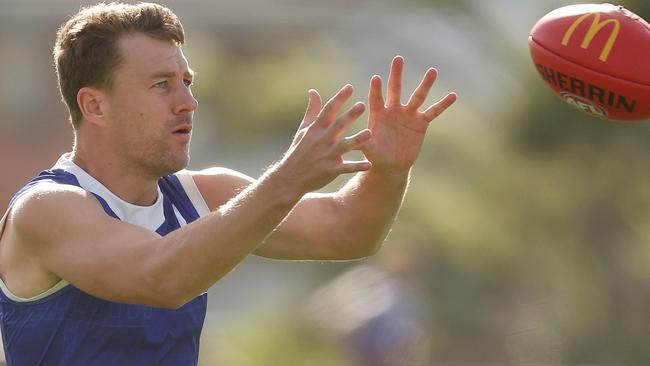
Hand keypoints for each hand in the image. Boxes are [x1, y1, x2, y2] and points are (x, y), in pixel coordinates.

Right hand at [276, 85, 372, 193]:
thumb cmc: (298, 151)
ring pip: (344, 146)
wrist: (289, 178)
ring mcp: (326, 156)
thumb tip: (313, 91)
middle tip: (362, 105)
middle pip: (338, 126)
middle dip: (350, 116)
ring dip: (357, 140)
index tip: (349, 87)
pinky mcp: (330, 170)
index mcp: (316, 129)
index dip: (339, 98)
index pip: (328, 110)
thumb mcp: (303, 130)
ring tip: (370, 133)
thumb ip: (312, 110)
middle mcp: (322, 140)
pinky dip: (357, 167)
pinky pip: (346, 168)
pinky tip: (369, 165)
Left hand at [363, 56, 456, 174]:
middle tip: (398, 59)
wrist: (391, 164)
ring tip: (433, 71)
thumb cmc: (375, 155)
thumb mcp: (367, 149)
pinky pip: (433, 112)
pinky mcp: (421, 123)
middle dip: (396, 75)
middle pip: (396, 89)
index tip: (376, 78)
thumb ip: (363, 142)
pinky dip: (443, 104)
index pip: (376, 98)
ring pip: (418, 96)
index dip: (376, 89)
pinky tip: (453, 95)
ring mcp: (408, 114)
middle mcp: (393, 109)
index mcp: (378, 113)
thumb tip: (354, 140)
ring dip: (426, 84)